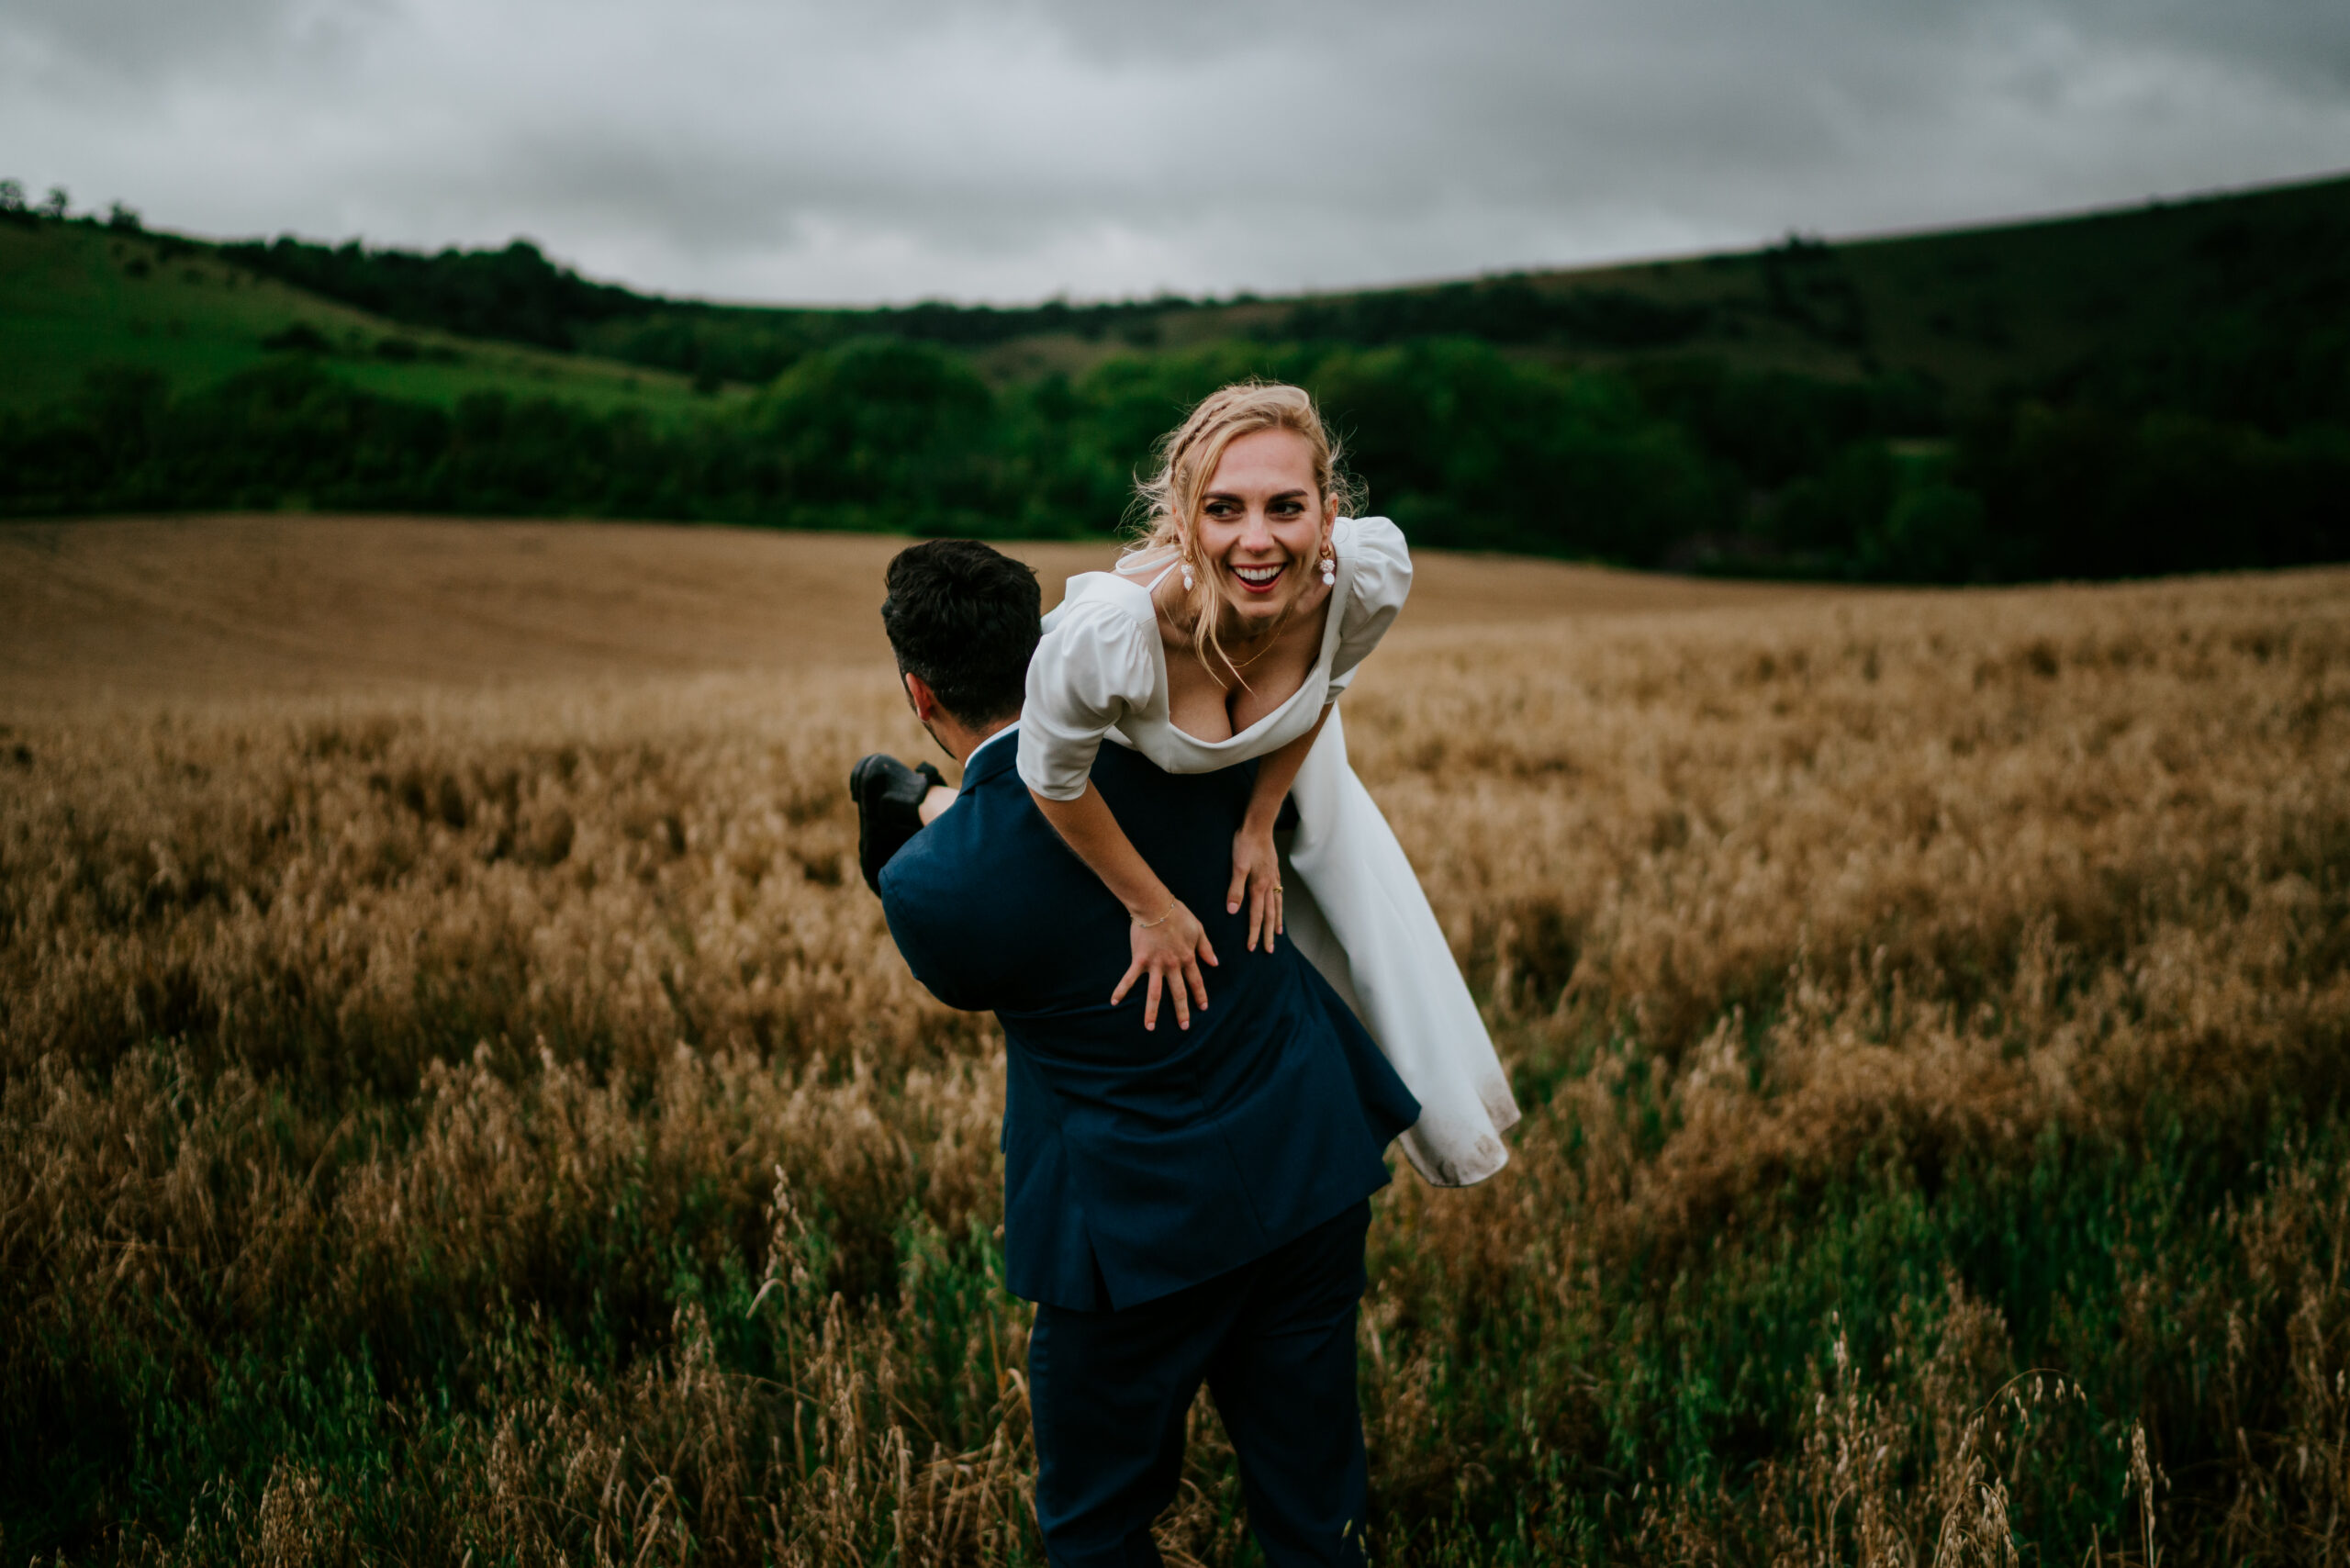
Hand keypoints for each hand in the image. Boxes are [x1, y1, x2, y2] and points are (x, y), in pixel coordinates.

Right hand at [1111, 899, 1217, 1030]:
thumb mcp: (1198, 929)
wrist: (1155, 905)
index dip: (1200, 995)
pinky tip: (1114, 1002)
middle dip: (1182, 1010)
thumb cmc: (1178, 914)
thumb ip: (1206, 948)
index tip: (1203, 1007)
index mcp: (1187, 957)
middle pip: (1178, 992)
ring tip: (1150, 1028)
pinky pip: (1129, 978)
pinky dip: (1121, 990)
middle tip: (1184, 1026)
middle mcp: (1172, 965)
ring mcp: (1155, 965)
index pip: (1196, 981)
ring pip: (1154, 992)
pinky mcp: (1139, 960)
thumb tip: (1215, 963)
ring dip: (1152, 1011)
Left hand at [1226, 821, 1283, 952]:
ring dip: (1276, 922)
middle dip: (1267, 934)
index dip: (1253, 933)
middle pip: (1269, 915)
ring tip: (1277, 934)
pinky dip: (1279, 905)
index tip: (1251, 948)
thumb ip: (1235, 890)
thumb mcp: (1237, 866)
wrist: (1259, 826)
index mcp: (1259, 887)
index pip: (1255, 916)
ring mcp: (1273, 879)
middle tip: (1269, 950)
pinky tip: (1278, 906)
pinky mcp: (1274, 871)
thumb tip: (1232, 911)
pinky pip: (1278, 894)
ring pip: (1276, 906)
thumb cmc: (1246, 844)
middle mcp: (1269, 886)